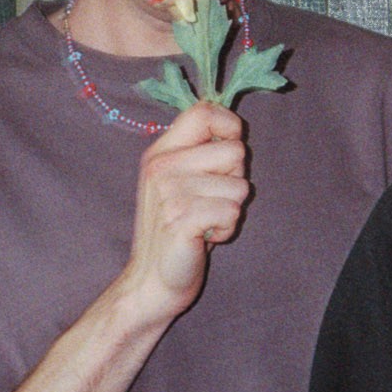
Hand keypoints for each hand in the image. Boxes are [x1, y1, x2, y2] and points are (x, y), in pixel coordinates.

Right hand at [122, 101, 248, 322]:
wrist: (152, 280)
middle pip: (235, 150)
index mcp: (162, 151)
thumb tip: (235, 126)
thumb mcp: (184, 180)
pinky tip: (206, 237)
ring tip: (205, 222)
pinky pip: (232, 212)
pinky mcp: (181, 220)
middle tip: (209, 201)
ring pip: (240, 186)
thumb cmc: (179, 227)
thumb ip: (202, 151)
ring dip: (231, 209)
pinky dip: (227, 229)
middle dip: (235, 178)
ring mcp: (169, 194)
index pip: (204, 111)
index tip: (227, 155)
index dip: (229, 126)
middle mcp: (162, 167)